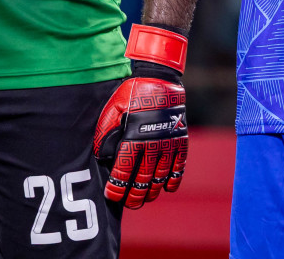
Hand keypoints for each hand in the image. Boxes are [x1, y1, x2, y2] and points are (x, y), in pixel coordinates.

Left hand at [94, 25, 189, 208]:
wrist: (160, 79)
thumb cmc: (132, 94)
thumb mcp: (112, 111)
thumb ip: (105, 134)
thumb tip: (102, 157)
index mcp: (133, 137)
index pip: (124, 170)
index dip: (118, 187)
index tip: (113, 196)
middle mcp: (152, 143)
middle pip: (143, 178)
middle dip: (135, 194)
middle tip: (131, 203)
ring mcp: (169, 142)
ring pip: (161, 175)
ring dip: (153, 189)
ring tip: (147, 198)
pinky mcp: (181, 140)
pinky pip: (179, 165)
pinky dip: (174, 179)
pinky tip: (167, 187)